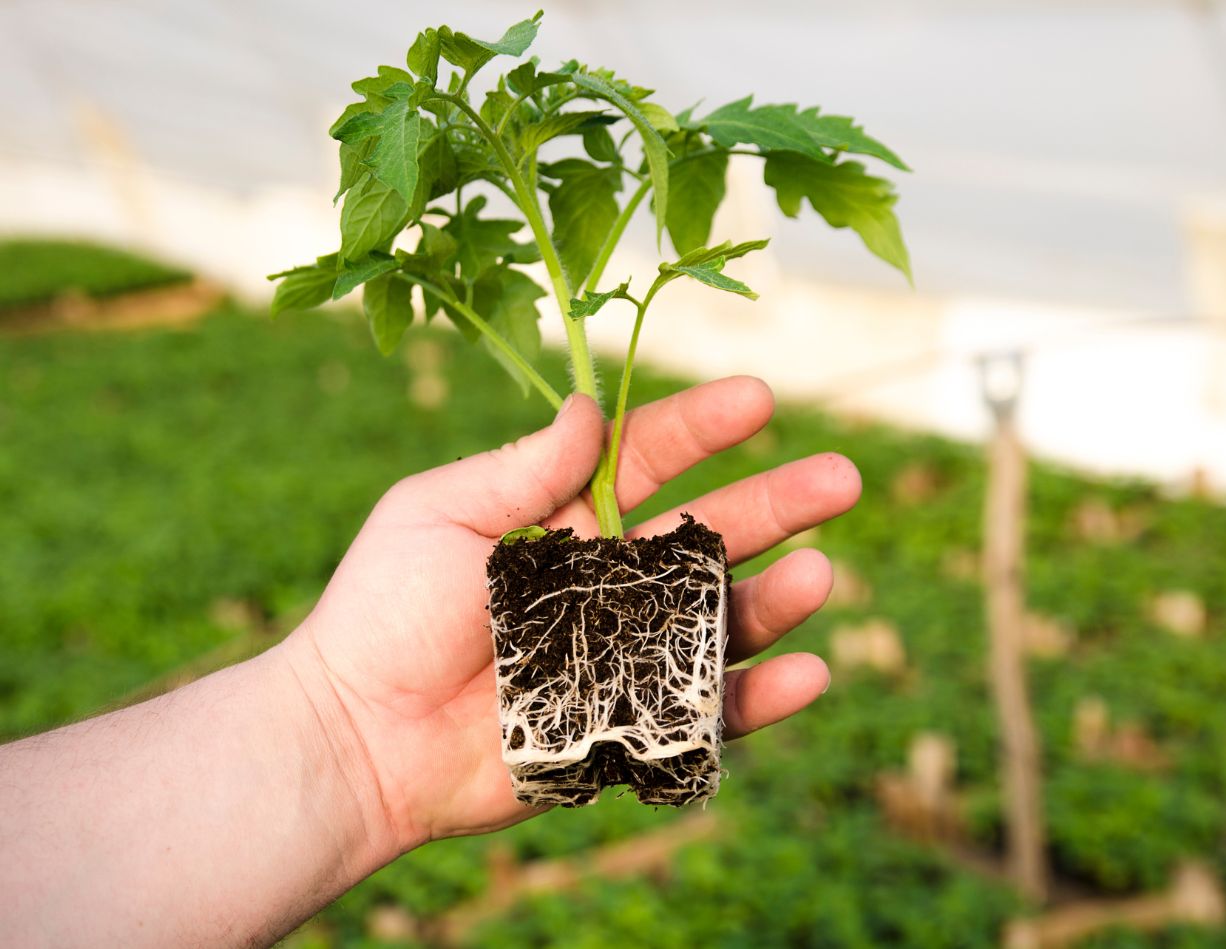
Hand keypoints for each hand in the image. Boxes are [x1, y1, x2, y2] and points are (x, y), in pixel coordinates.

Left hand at [286, 376, 860, 855]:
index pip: (648, 457)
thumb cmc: (382, 614)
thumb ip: (523, 467)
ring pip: (719, 619)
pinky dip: (759, 697)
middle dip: (777, 504)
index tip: (761, 397)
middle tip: (843, 479)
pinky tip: (806, 672)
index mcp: (563, 517)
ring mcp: (623, 652)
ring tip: (821, 577)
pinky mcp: (628, 724)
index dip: (705, 426)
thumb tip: (591, 407)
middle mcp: (605, 579)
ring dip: (776, 599)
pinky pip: (706, 709)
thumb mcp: (440, 514)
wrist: (357, 739)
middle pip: (708, 533)